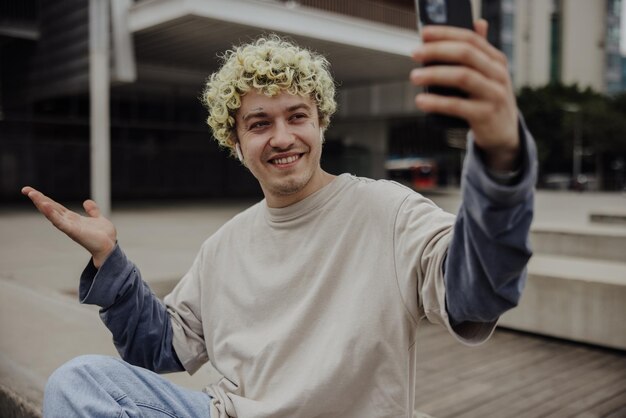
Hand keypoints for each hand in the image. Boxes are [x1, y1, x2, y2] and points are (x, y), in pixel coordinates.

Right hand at [22, 187, 116, 267]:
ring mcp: (69, 227)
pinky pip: (60, 222)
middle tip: (25, 189)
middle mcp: (68, 222)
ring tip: (32, 194)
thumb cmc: (103, 236)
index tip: (32, 190)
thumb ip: (92, 210)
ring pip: (52, 214)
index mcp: (72, 218)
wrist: (109, 247)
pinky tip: (45, 206)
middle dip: (38, 199)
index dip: (44, 198)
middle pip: (50, 208)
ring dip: (42, 204)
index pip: (55, 206)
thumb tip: (86, 202)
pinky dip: (52, 215)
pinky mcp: (73, 232)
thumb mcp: (98, 218)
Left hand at [410, 19, 519, 170]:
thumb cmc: (488, 100)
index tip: (424, 33)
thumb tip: (476, 22)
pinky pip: (457, 106)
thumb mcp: (487, 76)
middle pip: (465, 54)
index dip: (446, 34)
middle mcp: (498, 74)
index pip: (471, 39)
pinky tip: (421, 100)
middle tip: (414, 53)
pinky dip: (436, 102)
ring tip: (414, 76)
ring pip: (462, 77)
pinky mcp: (485, 115)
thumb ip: (479, 53)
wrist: (504, 134)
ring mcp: (494, 94)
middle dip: (437, 51)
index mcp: (496, 60)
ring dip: (434, 74)